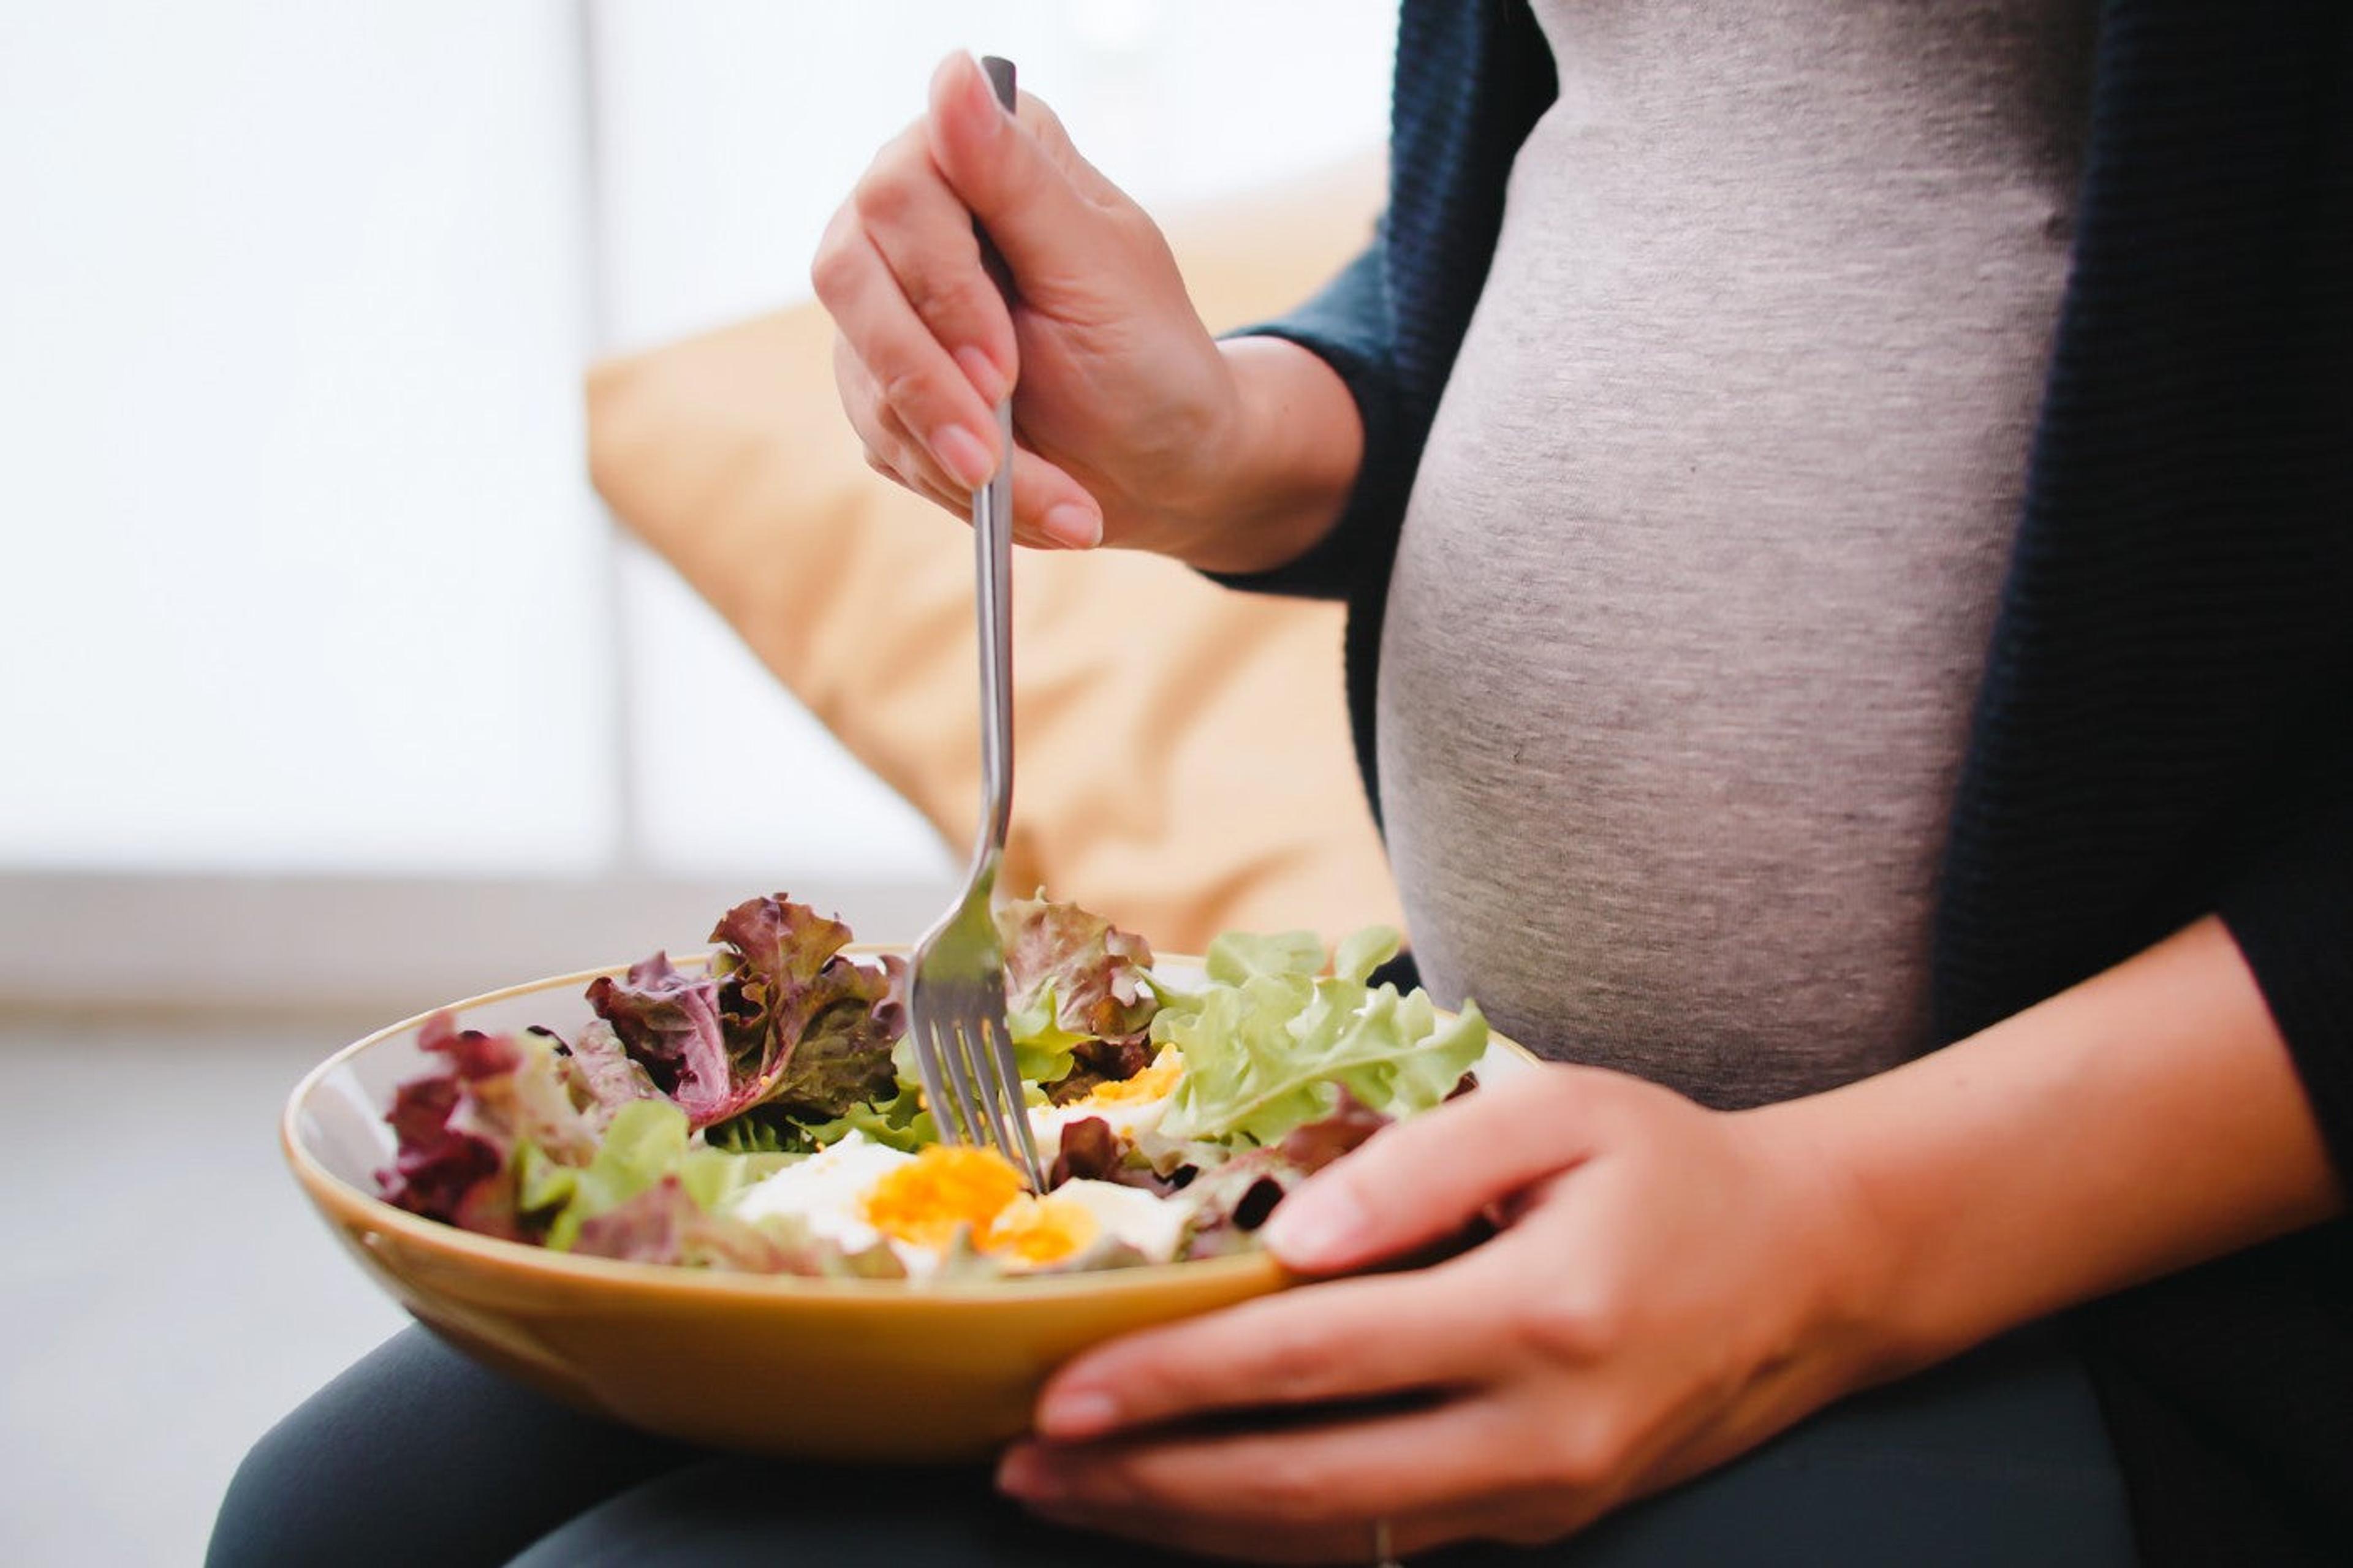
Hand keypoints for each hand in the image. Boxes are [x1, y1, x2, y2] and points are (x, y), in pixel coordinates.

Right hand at [812, 52, 1244, 555]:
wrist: (1166, 465)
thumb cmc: (1149, 356)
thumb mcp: (1098, 268)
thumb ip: (1018, 178)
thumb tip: (952, 70)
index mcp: (975, 161)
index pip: (899, 191)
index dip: (941, 283)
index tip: (1002, 362)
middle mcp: (913, 222)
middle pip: (848, 274)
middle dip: (927, 379)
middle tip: (992, 454)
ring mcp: (888, 307)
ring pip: (863, 370)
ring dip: (955, 451)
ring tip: (1058, 503)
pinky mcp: (882, 389)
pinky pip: (884, 436)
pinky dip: (960, 485)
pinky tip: (1039, 501)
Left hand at [995, 1068, 1888, 1561]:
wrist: (1809, 1273)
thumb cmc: (1671, 1170)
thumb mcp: (1560, 1114)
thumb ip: (1417, 1165)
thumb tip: (1288, 1242)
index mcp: (1539, 1316)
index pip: (1315, 1362)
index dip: (1176, 1380)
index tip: (1060, 1388)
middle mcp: (1538, 1435)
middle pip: (1305, 1485)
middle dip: (1147, 1481)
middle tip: (1020, 1467)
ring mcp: (1538, 1497)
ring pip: (1334, 1540)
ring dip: (1189, 1525)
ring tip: (1072, 1499)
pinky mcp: (1537, 1520)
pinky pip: (1379, 1546)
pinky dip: (1268, 1539)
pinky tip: (1185, 1510)